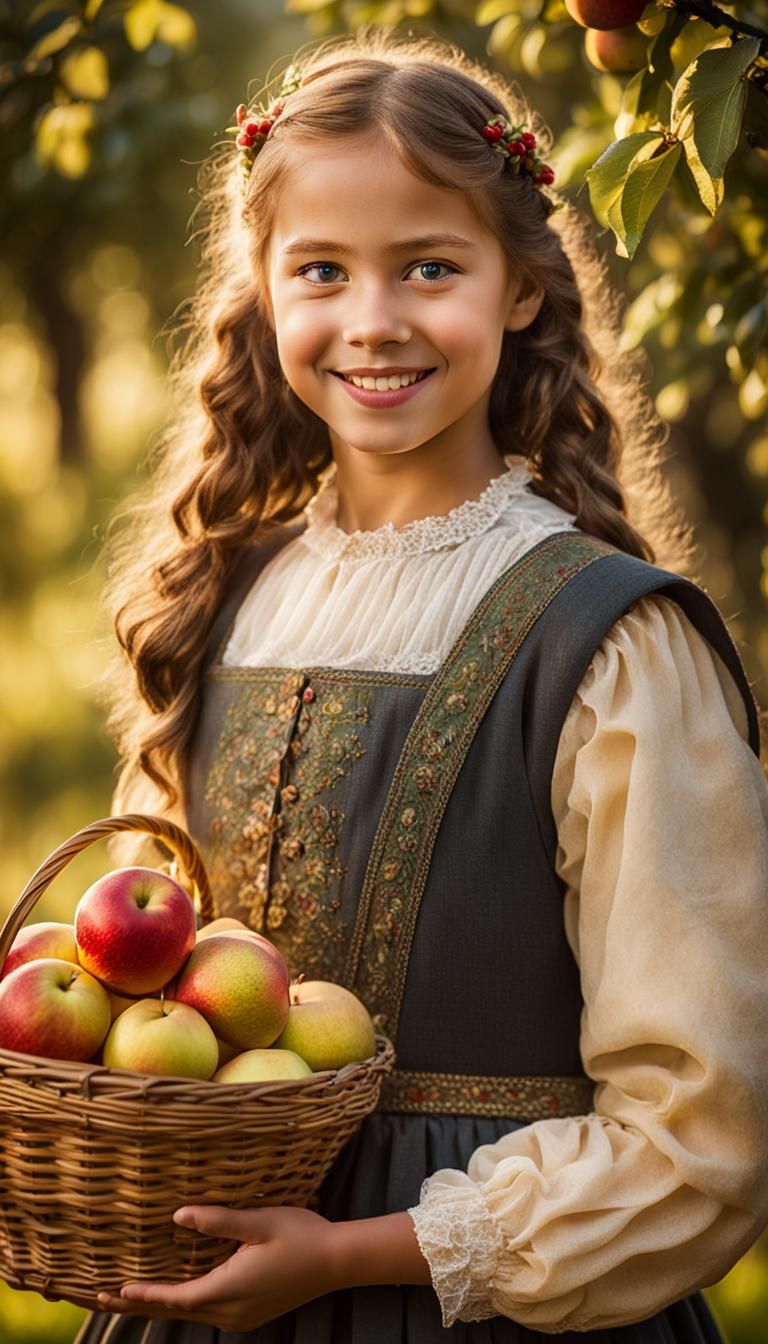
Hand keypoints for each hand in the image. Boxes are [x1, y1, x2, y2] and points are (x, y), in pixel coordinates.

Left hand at [93, 1203, 340, 1331]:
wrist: (336, 1262)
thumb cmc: (300, 1235)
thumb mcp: (260, 1219)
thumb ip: (219, 1220)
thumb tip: (179, 1215)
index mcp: (229, 1290)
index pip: (175, 1298)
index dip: (144, 1294)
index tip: (114, 1289)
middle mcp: (230, 1312)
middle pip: (176, 1312)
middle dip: (140, 1303)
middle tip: (102, 1298)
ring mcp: (240, 1317)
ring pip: (190, 1313)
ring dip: (159, 1305)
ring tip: (128, 1296)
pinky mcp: (248, 1314)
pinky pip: (205, 1311)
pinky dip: (181, 1303)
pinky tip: (171, 1293)